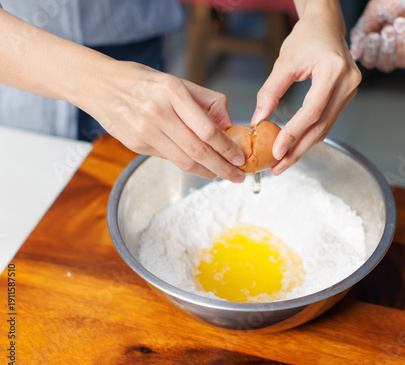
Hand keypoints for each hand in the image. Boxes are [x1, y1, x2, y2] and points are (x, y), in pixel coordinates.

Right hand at [0, 9, 245, 181]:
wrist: (98, 85)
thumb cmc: (141, 81)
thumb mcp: (176, 80)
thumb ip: (206, 100)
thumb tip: (228, 123)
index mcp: (172, 92)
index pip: (207, 129)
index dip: (227, 148)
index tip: (240, 157)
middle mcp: (158, 112)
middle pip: (198, 151)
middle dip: (223, 167)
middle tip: (238, 176)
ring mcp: (145, 131)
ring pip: (184, 161)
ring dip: (208, 172)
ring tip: (223, 175)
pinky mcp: (136, 145)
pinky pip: (169, 159)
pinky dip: (189, 166)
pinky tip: (201, 167)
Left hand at [251, 0, 360, 175]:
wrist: (326, 24)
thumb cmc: (306, 37)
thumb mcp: (284, 62)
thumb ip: (270, 91)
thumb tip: (258, 120)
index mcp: (333, 70)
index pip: (312, 111)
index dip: (294, 133)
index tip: (277, 151)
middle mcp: (347, 83)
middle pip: (321, 126)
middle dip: (298, 149)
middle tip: (279, 167)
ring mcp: (350, 91)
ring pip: (326, 128)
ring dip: (304, 146)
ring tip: (284, 161)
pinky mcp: (346, 96)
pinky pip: (327, 121)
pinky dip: (310, 135)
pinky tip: (296, 145)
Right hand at [350, 0, 404, 71]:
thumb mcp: (374, 13)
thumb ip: (362, 34)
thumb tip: (354, 54)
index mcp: (377, 45)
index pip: (370, 61)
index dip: (371, 53)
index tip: (372, 36)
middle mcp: (393, 52)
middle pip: (385, 65)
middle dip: (386, 48)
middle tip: (388, 29)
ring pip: (402, 62)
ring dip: (400, 43)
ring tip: (401, 22)